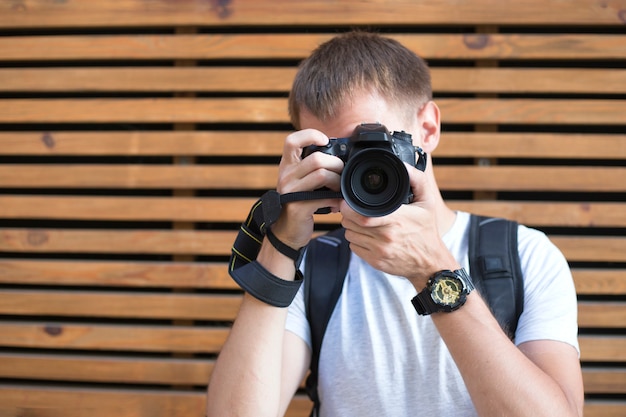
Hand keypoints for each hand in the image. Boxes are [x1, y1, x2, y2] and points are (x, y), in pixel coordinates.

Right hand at [271, 129, 343, 248]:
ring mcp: (291, 191)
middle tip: (342, 174)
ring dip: (338, 182)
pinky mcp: (298, 207)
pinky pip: (324, 197)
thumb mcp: (301, 182)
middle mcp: (286, 176)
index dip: (310, 135)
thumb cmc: (299, 203)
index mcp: (287, 166)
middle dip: (336, 165)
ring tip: (339, 190)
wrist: (286, 232)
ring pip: (322, 175)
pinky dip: (335, 200)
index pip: (292, 141)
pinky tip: (336, 204)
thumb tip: (341, 157)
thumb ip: (313, 169)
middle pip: (317, 158)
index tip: (325, 141)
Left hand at [340, 164, 456, 287]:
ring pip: (350, 235)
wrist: (430, 264)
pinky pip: (354, 247)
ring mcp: (379, 251)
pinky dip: (356, 240)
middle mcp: (386, 237)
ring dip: (352, 227)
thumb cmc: (427, 232)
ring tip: (363, 222)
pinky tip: (367, 236)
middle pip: (352, 224)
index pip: (363, 216)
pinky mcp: (375, 262)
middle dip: (349, 214)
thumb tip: (404, 165)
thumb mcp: (428, 203)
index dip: (349, 208)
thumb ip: (417, 180)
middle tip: (355, 210)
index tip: (347, 201)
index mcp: (397, 220)